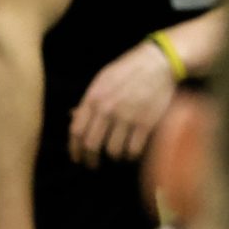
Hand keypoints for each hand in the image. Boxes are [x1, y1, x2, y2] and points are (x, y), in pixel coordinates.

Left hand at [69, 39, 179, 167]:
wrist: (157, 63)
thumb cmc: (127, 70)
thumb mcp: (102, 80)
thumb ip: (88, 101)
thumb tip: (72, 117)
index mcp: (93, 98)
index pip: (76, 131)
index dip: (74, 149)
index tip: (77, 158)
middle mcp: (107, 109)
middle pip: (91, 145)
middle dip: (90, 159)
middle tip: (93, 165)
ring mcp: (127, 117)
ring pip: (113, 151)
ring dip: (114, 156)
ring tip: (117, 153)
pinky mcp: (146, 124)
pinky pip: (133, 151)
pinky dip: (131, 155)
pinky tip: (131, 151)